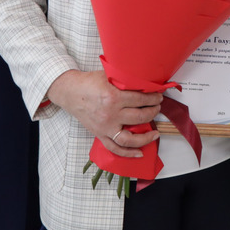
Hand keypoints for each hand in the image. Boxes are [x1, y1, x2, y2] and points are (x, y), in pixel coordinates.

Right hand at [47, 70, 164, 157]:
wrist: (70, 92)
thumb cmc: (89, 82)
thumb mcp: (109, 75)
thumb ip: (125, 79)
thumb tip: (145, 81)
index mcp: (113, 97)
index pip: (140, 99)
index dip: (153, 98)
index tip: (158, 96)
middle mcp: (110, 115)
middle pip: (139, 117)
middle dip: (153, 111)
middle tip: (158, 107)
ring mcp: (105, 127)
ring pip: (130, 138)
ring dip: (146, 137)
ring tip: (156, 133)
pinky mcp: (100, 134)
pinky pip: (115, 148)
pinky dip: (128, 153)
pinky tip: (140, 153)